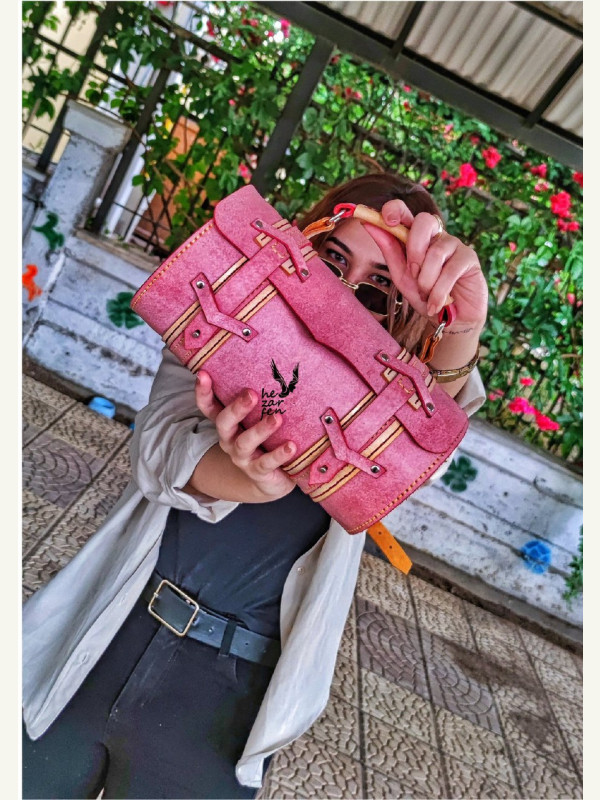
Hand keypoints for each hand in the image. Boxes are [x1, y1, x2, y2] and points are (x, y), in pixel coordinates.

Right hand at [195, 370, 296, 500]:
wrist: (272, 479)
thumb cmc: (266, 440)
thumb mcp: (259, 419)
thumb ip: (263, 399)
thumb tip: (281, 366)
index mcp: (228, 424)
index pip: (209, 407)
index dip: (203, 393)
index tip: (202, 374)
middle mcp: (230, 439)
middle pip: (224, 423)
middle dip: (236, 408)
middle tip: (251, 394)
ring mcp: (242, 457)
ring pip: (245, 443)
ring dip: (260, 429)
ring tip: (277, 418)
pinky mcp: (258, 471)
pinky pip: (266, 463)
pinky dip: (278, 454)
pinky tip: (291, 446)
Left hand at [363, 199, 487, 327]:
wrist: (450, 320)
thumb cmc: (425, 296)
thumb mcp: (402, 276)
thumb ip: (389, 251)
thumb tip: (368, 225)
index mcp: (417, 238)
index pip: (406, 212)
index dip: (395, 209)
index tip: (386, 219)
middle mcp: (436, 236)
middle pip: (424, 221)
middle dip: (414, 250)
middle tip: (413, 273)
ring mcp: (454, 245)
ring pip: (435, 252)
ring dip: (426, 280)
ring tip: (427, 295)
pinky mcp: (469, 258)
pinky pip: (450, 269)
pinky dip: (438, 291)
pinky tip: (437, 304)